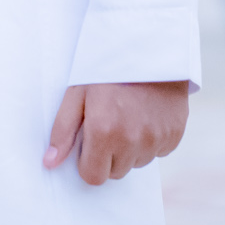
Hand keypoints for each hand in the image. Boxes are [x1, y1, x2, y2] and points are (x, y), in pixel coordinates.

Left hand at [44, 81, 188, 184]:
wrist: (147, 48)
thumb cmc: (105, 70)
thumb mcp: (76, 93)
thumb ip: (63, 131)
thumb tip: (50, 163)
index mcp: (105, 132)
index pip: (93, 176)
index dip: (88, 161)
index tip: (89, 141)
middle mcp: (133, 141)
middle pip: (116, 172)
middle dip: (108, 155)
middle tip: (108, 123)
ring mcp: (157, 140)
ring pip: (137, 162)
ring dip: (130, 148)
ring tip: (127, 115)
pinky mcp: (174, 135)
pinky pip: (158, 152)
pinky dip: (150, 140)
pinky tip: (144, 115)